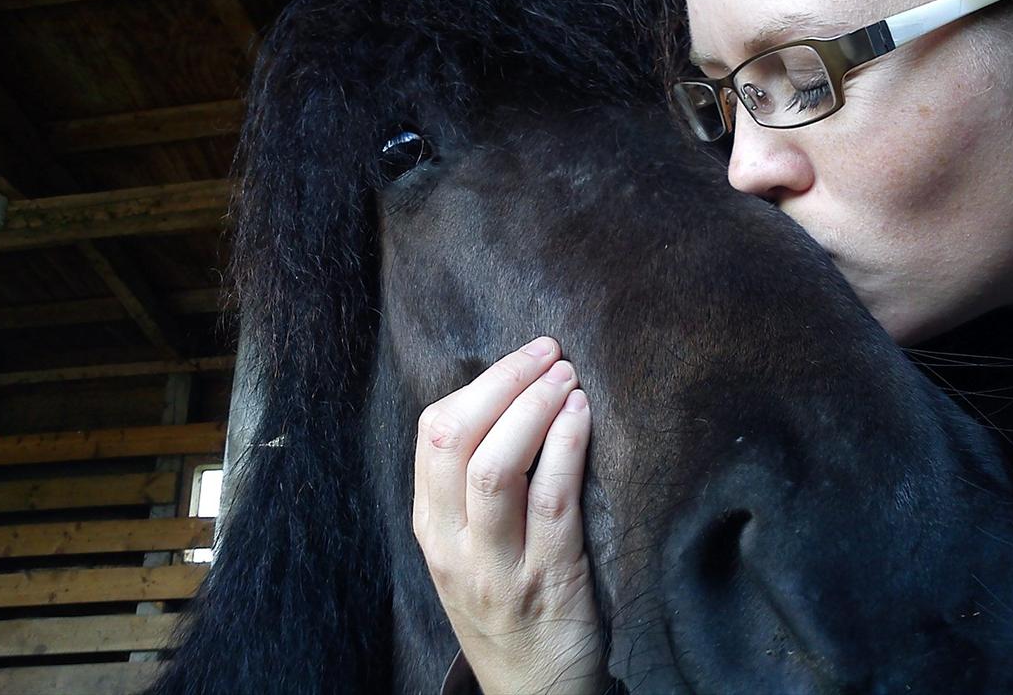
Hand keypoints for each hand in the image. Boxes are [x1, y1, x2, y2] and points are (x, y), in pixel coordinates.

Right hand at [413, 337, 608, 694]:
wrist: (534, 692)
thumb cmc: (507, 605)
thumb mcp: (466, 549)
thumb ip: (471, 488)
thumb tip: (511, 399)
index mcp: (431, 526)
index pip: (433, 434)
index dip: (480, 384)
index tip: (521, 357)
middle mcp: (452, 544)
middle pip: (457, 440)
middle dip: (504, 383)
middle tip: (547, 352)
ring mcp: (496, 565)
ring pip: (497, 467)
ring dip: (534, 407)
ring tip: (566, 376)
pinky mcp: (548, 580)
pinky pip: (551, 501)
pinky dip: (565, 447)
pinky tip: (581, 416)